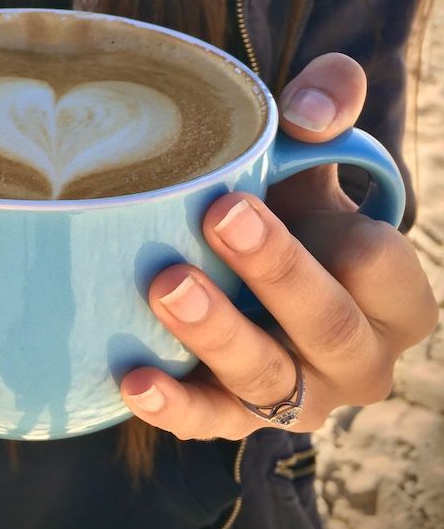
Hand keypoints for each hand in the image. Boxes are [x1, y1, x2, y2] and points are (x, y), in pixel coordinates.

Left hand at [120, 53, 437, 438]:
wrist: (259, 278)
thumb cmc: (295, 215)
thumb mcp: (318, 159)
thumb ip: (330, 107)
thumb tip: (309, 108)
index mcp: (394, 297)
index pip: (381, 267)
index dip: (341, 237)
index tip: (285, 198)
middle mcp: (357, 359)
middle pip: (325, 324)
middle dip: (275, 271)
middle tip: (218, 217)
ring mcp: (297, 397)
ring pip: (266, 378)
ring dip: (218, 333)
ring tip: (166, 286)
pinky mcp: (237, 417)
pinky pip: (210, 421)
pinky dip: (174, 406)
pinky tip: (134, 380)